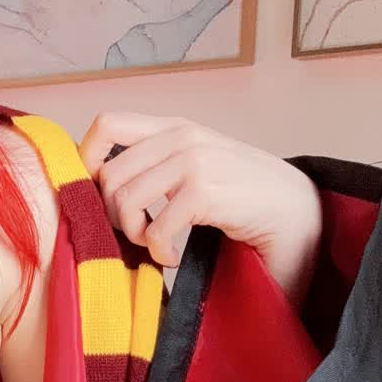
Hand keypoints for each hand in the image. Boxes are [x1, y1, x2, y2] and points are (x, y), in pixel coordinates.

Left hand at [76, 111, 323, 302]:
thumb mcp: (193, 167)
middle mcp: (181, 137)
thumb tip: (97, 186)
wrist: (295, 209)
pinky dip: (159, 253)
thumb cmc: (240, 195)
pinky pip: (155, 228)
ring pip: (125, 202)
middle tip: (138, 233)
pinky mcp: (205, 191)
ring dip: (136, 236)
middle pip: (108, 175)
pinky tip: (174, 257)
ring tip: (158, 246)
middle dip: (112, 214)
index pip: (106, 125)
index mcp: (174, 128)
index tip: (96, 195)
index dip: (86, 160)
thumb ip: (155, 164)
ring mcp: (194, 161)